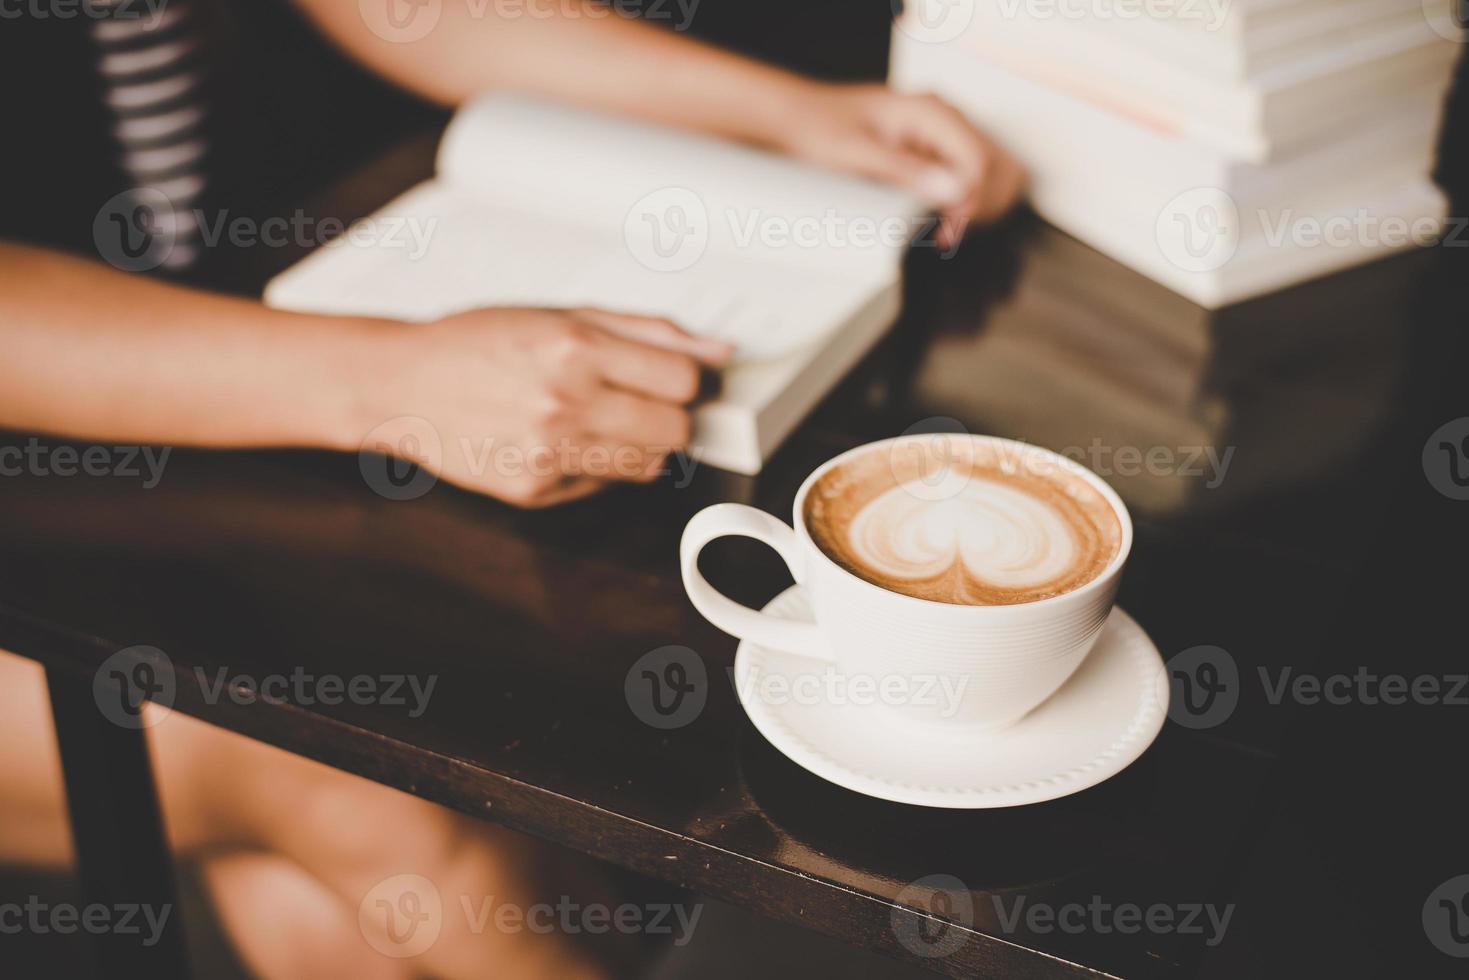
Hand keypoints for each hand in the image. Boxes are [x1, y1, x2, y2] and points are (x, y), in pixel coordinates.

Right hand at [359, 308, 730, 506]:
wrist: (404, 384)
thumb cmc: (479, 343)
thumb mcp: (564, 314)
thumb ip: (649, 331)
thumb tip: (720, 350)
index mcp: (573, 347)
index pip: (684, 379)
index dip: (685, 376)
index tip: (672, 374)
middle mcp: (563, 402)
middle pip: (677, 429)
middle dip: (669, 413)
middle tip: (637, 398)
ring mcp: (548, 453)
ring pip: (650, 465)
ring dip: (639, 442)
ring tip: (599, 416)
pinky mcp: (535, 490)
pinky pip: (606, 484)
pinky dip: (598, 464)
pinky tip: (562, 438)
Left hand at [776, 83, 1025, 248]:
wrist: (801, 118)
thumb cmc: (821, 128)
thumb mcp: (857, 153)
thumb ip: (905, 170)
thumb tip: (951, 190)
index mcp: (931, 112)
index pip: (980, 160)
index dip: (972, 200)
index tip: (950, 227)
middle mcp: (945, 119)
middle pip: (999, 166)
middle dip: (983, 205)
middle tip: (949, 231)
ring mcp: (944, 135)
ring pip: (995, 173)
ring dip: (979, 206)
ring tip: (946, 228)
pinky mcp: (937, 152)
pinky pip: (972, 179)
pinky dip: (967, 204)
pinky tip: (942, 220)